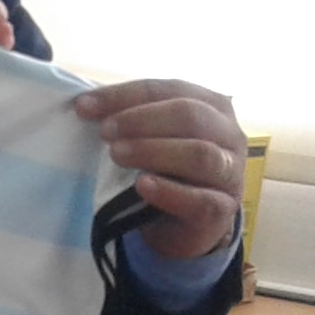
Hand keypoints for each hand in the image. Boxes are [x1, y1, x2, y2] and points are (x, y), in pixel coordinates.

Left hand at [72, 79, 244, 260]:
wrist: (183, 225)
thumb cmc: (168, 170)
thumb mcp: (152, 138)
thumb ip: (128, 118)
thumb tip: (84, 103)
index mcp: (212, 106)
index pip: (169, 89)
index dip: (125, 95)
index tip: (84, 106)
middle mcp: (229, 135)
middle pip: (189, 115)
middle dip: (141, 119)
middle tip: (105, 131)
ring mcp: (231, 173)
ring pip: (200, 154)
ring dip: (153, 151)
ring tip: (116, 154)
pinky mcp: (223, 210)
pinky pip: (201, 200)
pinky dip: (169, 191)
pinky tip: (142, 185)